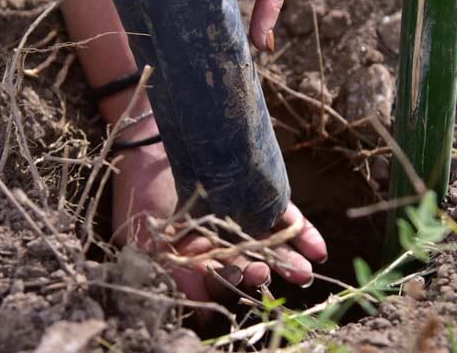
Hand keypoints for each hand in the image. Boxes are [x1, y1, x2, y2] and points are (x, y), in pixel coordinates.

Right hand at [111, 118, 327, 319]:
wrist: (146, 145)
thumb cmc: (139, 193)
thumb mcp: (144, 240)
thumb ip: (173, 274)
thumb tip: (200, 312)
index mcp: (194, 261)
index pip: (219, 282)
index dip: (235, 282)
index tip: (249, 272)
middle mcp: (220, 244)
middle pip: (248, 265)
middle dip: (268, 272)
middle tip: (282, 274)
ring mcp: (238, 219)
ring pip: (269, 244)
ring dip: (290, 259)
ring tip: (305, 270)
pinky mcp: (254, 194)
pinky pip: (282, 216)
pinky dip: (301, 233)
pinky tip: (317, 248)